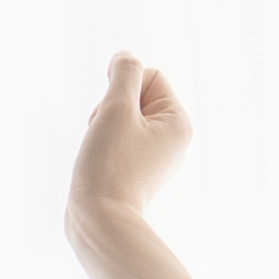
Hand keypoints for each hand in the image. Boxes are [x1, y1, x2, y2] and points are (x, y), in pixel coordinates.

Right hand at [68, 54, 194, 239]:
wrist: (99, 221)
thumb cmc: (109, 165)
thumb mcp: (116, 108)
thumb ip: (123, 74)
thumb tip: (126, 57)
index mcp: (179, 122)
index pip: (148, 75)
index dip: (123, 89)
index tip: (115, 118)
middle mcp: (174, 140)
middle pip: (135, 97)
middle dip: (112, 109)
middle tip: (106, 138)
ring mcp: (156, 158)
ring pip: (123, 119)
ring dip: (105, 127)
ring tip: (101, 154)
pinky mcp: (137, 173)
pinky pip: (118, 141)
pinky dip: (104, 146)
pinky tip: (100, 166)